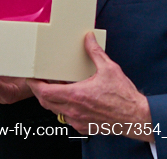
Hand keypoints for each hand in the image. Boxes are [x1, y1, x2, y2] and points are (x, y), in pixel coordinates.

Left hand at [27, 33, 152, 141]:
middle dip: (39, 91)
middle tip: (39, 81)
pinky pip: (67, 118)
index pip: (45, 92)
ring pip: (55, 111)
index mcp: (76, 95)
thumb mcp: (109, 69)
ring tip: (55, 88)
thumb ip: (95, 52)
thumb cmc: (124, 97)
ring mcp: (78, 121)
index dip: (34, 85)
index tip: (31, 77)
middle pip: (46, 102)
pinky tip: (70, 100)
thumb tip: (89, 38)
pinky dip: (64, 109)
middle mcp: (74, 110)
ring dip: (51, 100)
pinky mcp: (84, 127)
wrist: (136, 118)